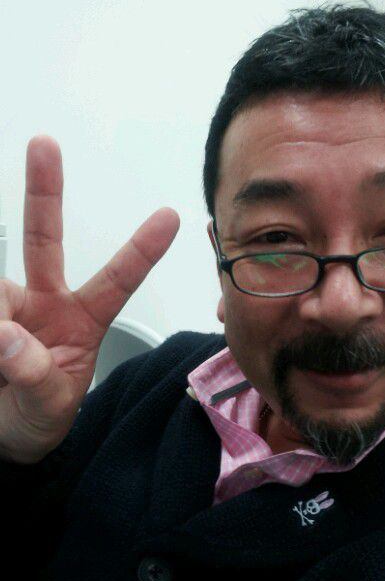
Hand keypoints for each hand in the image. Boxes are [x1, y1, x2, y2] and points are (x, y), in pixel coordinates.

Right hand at [0, 136, 179, 462]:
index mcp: (82, 321)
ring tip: (1, 355)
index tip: (171, 216)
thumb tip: (7, 335)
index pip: (117, 281)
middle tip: (45, 144)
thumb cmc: (37, 418)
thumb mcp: (48, 408)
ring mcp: (8, 306)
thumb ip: (35, 377)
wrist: (2, 436)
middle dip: (45, 191)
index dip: (141, 250)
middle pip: (44, 240)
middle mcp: (44, 302)